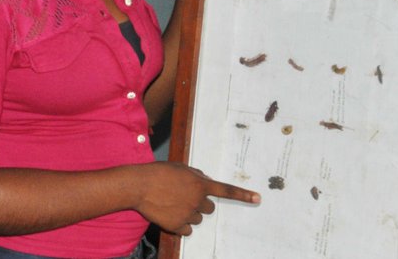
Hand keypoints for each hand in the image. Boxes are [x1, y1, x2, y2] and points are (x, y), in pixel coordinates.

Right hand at [136, 161, 259, 235]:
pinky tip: (169, 214)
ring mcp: (188, 214)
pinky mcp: (177, 225)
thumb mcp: (180, 168)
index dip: (243, 195)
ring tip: (171, 203)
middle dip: (200, 204)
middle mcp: (197, 200)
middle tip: (184, 197)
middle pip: (209, 208)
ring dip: (188, 213)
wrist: (139, 186)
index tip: (258, 199)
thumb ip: (196, 175)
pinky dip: (180, 224)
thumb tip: (205, 181)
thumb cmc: (158, 173)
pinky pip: (187, 230)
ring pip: (197, 218)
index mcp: (200, 184)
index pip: (226, 190)